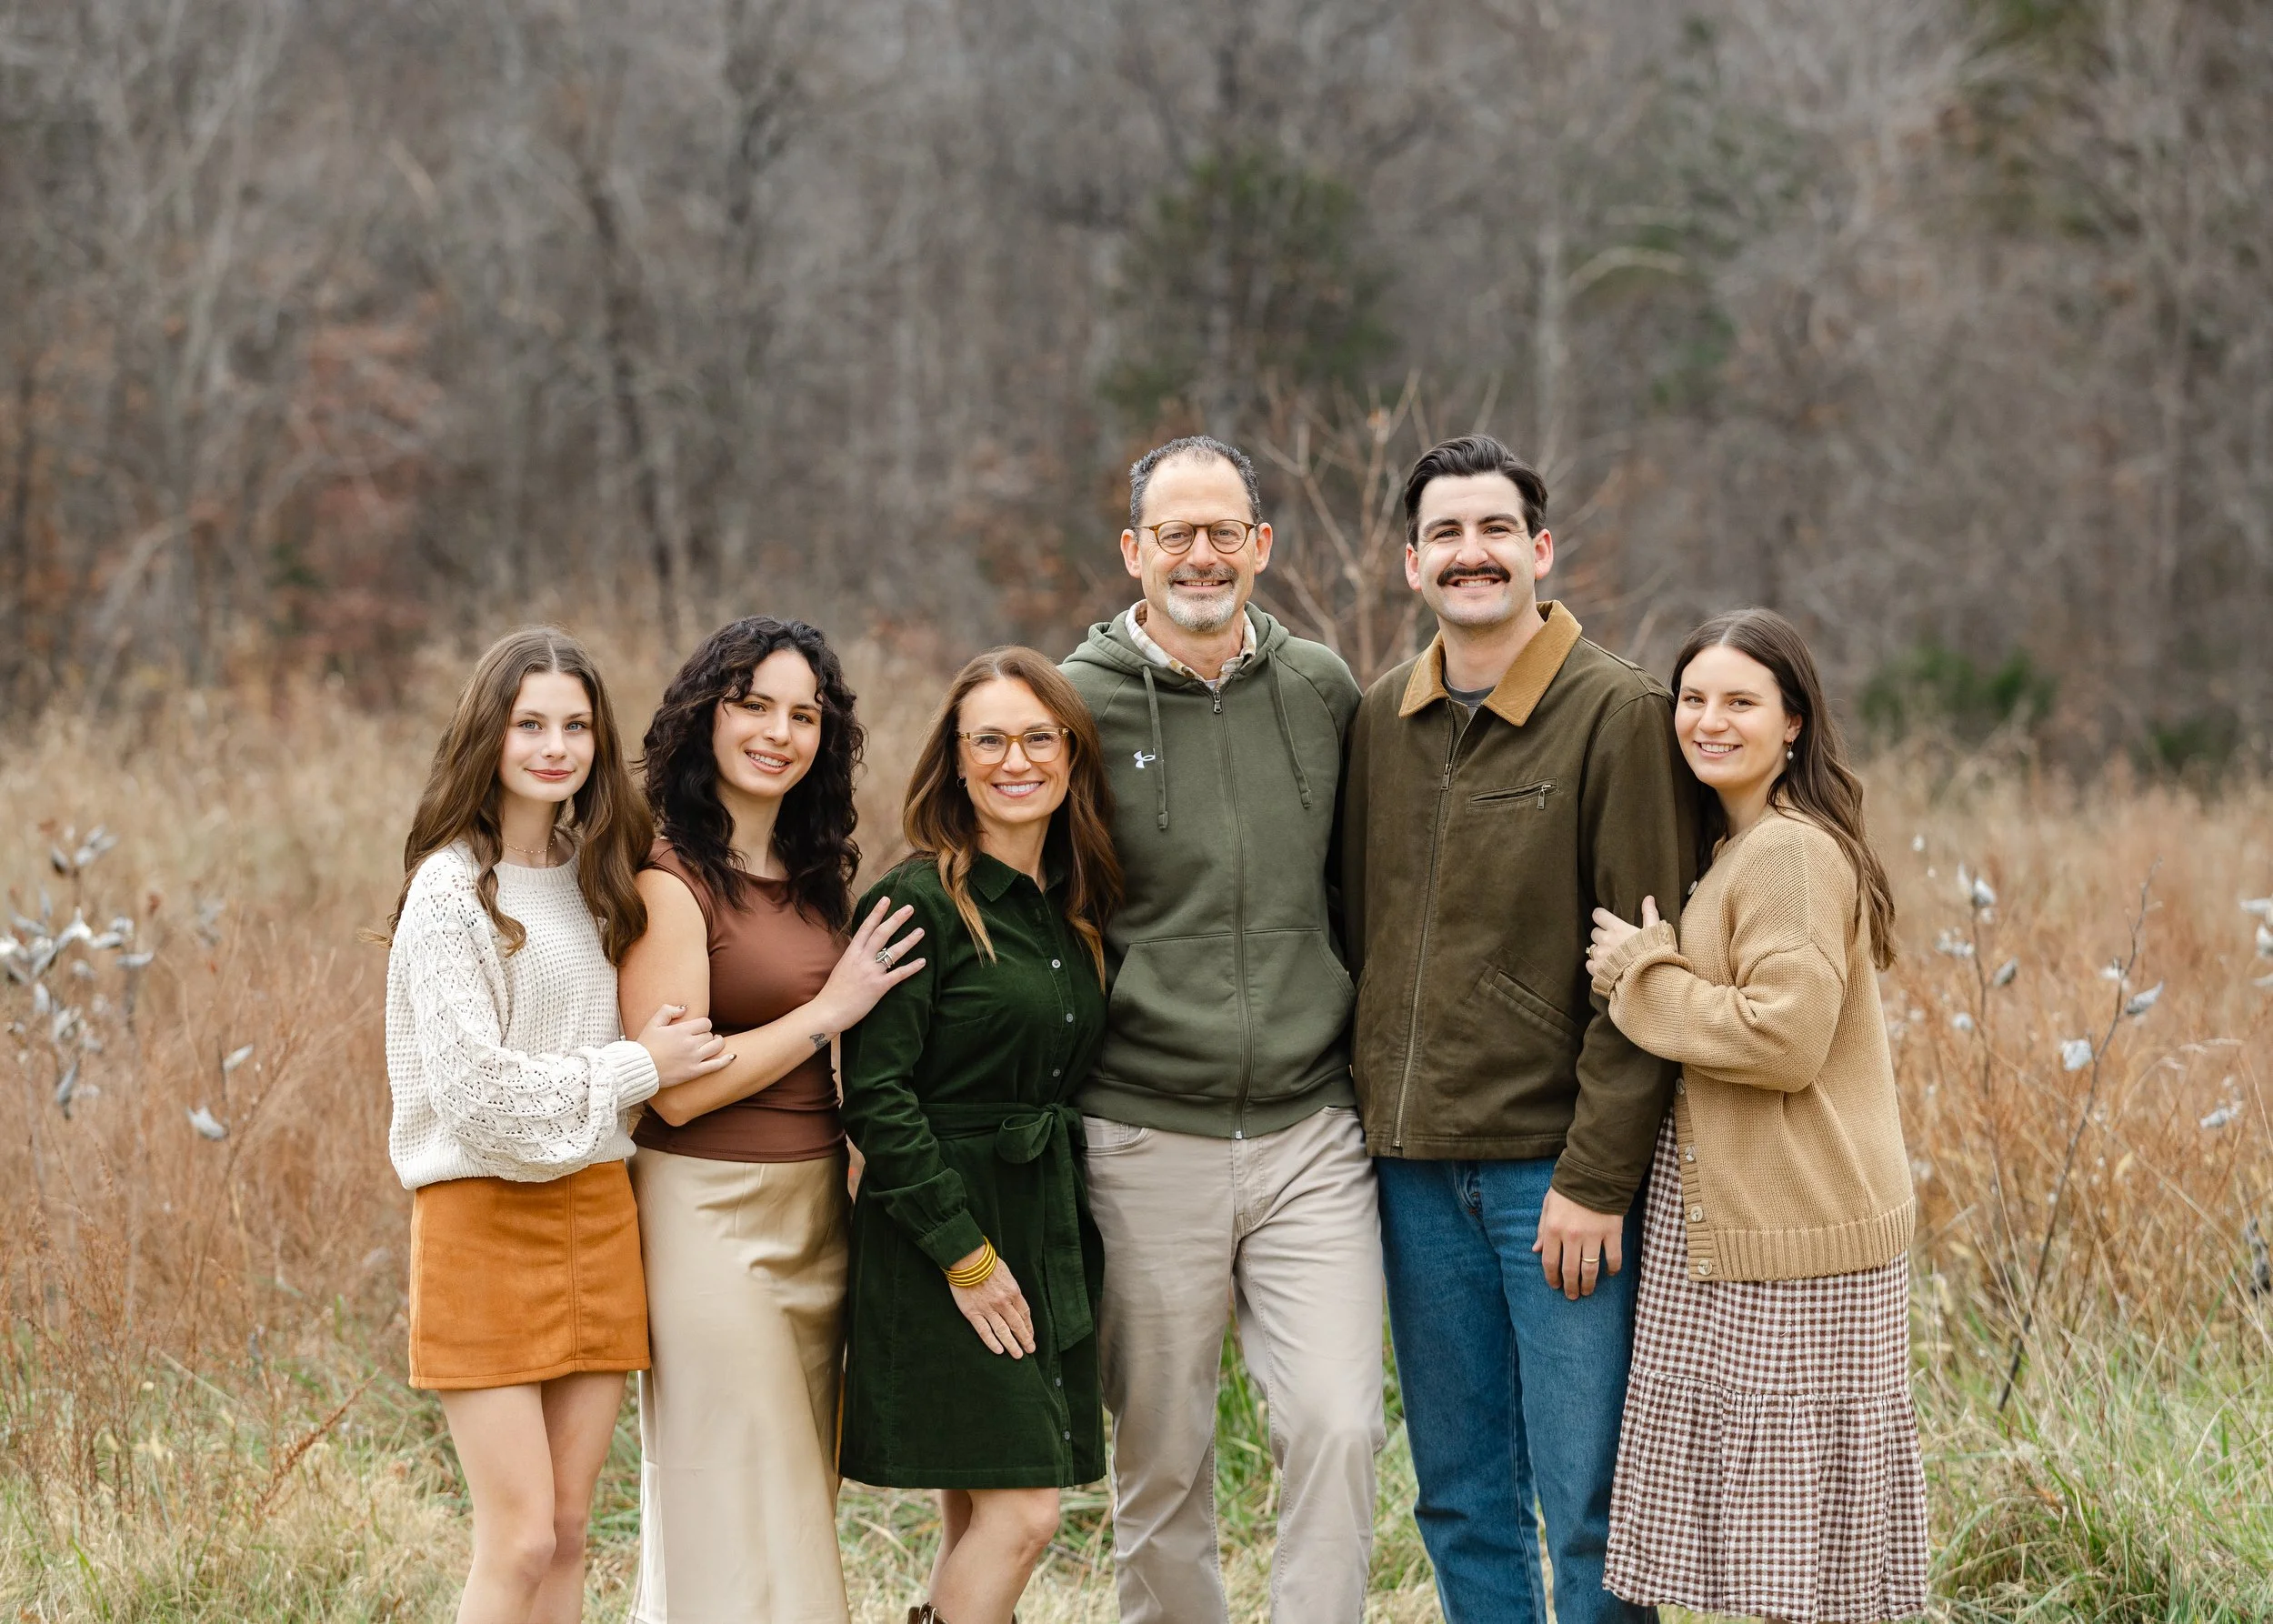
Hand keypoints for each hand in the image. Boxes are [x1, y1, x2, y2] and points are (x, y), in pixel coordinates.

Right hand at [636, 1003, 730, 1086]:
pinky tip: (733, 1057)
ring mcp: (694, 1058)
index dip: (703, 1025)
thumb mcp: (653, 1023)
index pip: (705, 1023)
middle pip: (710, 1035)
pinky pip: (716, 1065)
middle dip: (707, 1035)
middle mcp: (690, 1043)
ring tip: (715, 1042)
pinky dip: (726, 1060)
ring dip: (718, 1043)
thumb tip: (685, 1008)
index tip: (698, 1029)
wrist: (639, 1068)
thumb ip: (668, 1010)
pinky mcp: (694, 1072)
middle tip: (701, 1038)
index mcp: (682, 1030)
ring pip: (716, 1047)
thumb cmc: (645, 1045)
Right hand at [809, 896, 925, 1034]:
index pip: (866, 927)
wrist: (828, 1011)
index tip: (886, 899)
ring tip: (921, 930)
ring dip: (909, 940)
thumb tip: (860, 946)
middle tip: (910, 908)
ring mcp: (871, 972)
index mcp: (851, 953)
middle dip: (896, 919)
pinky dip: (912, 967)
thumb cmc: (833, 992)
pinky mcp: (879, 987)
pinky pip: (898, 974)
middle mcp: (862, 959)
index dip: (877, 912)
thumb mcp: (841, 967)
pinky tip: (923, 961)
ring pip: (893, 952)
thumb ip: (853, 956)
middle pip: (882, 934)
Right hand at [948, 1248, 1035, 1358]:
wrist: (967, 1258)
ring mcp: (988, 1309)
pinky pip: (984, 1331)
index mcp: (1013, 1292)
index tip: (1030, 1336)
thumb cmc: (987, 1262)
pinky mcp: (972, 1312)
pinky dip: (992, 1342)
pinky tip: (999, 1350)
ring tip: (1018, 1355)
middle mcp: (1003, 1302)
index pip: (1024, 1314)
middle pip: (1017, 1325)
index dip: (1028, 1327)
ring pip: (1003, 1331)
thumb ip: (1011, 1289)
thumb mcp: (1006, 1273)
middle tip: (1030, 1350)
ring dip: (1012, 1345)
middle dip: (1025, 1339)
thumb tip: (1015, 1302)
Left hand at [1533, 1187, 1624, 1300]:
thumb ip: (1541, 1229)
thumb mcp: (1548, 1206)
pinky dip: (1612, 1269)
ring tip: (1588, 1291)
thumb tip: (1535, 1251)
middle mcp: (1571, 1236)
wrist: (1594, 1173)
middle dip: (1570, 1287)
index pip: (1549, 1261)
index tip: (1555, 1286)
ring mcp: (1593, 1236)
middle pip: (1569, 1271)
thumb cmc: (1567, 1189)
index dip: (1551, 1278)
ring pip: (1590, 1270)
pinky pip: (1613, 1258)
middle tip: (1572, 1296)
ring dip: (1589, 1284)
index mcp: (1553, 1229)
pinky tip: (1609, 1274)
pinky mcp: (1612, 1233)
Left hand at [1585, 895, 1659, 980]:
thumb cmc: (1654, 954)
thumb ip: (1650, 914)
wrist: (1650, 981)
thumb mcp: (1655, 932)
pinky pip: (1590, 965)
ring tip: (1612, 957)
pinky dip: (1596, 966)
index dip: (1601, 917)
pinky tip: (1606, 969)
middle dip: (1602, 936)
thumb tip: (1648, 898)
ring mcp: (1600, 957)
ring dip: (1599, 951)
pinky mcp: (1597, 972)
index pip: (1598, 915)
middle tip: (1614, 942)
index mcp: (1618, 929)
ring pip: (1592, 949)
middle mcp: (1605, 941)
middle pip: (1595, 933)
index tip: (1605, 920)